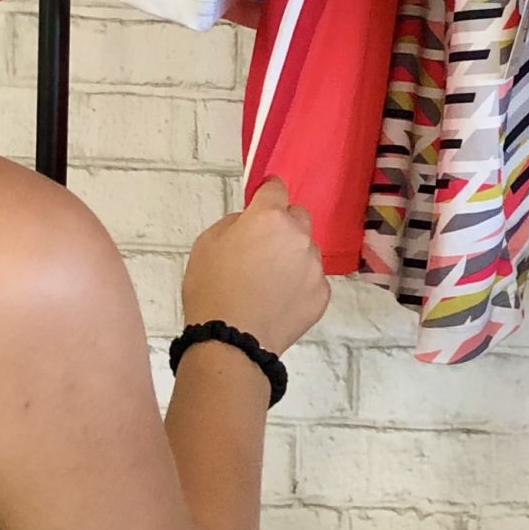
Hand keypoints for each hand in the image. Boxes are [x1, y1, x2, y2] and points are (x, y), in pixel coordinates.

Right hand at [182, 179, 329, 356]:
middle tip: (262, 248)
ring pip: (307, 250)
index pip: (277, 188)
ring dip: (293, 257)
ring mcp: (314, 267)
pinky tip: (279, 301)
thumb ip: (234, 224)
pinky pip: (313, 279)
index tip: (262, 201)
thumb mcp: (206, 244)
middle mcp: (298, 236)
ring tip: (269, 282)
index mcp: (269, 218)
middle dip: (283, 225)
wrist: (231, 341)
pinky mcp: (322, 295)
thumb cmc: (212, 290)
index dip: (268, 193)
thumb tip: (249, 224)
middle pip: (298, 217)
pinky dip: (300, 285)